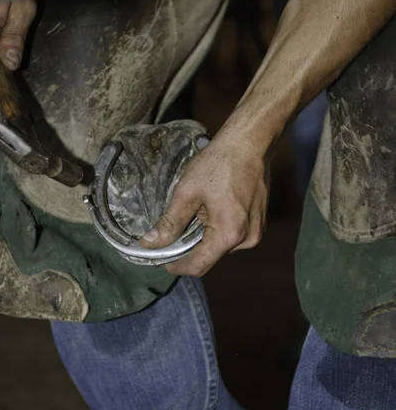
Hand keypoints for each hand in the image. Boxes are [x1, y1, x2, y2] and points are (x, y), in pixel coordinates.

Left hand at [141, 128, 269, 275]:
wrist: (249, 143)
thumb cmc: (218, 164)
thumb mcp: (187, 192)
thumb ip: (169, 223)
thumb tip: (149, 244)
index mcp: (229, 234)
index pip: (198, 266)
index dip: (176, 266)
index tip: (160, 259)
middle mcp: (246, 240)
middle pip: (210, 258)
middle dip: (189, 251)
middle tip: (171, 235)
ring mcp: (256, 233)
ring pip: (221, 248)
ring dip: (204, 239)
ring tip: (195, 214)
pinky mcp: (259, 224)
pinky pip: (233, 237)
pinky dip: (218, 230)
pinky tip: (211, 209)